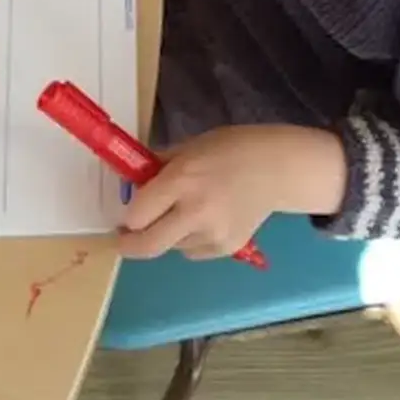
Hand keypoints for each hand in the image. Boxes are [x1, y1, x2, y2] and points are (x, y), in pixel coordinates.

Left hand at [118, 124, 346, 260]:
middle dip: (128, 245)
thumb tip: (131, 184)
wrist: (277, 169)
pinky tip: (204, 220)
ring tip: (183, 213)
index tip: (123, 216)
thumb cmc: (230, 149)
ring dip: (166, 235)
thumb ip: (158, 168)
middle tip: (123, 240)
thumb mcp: (189, 148)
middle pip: (147, 245)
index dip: (126, 217)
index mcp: (183, 180)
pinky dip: (188, 240)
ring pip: (170, 247)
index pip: (137, 214)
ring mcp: (213, 234)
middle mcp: (195, 212)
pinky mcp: (227, 249)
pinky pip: (192, 251)